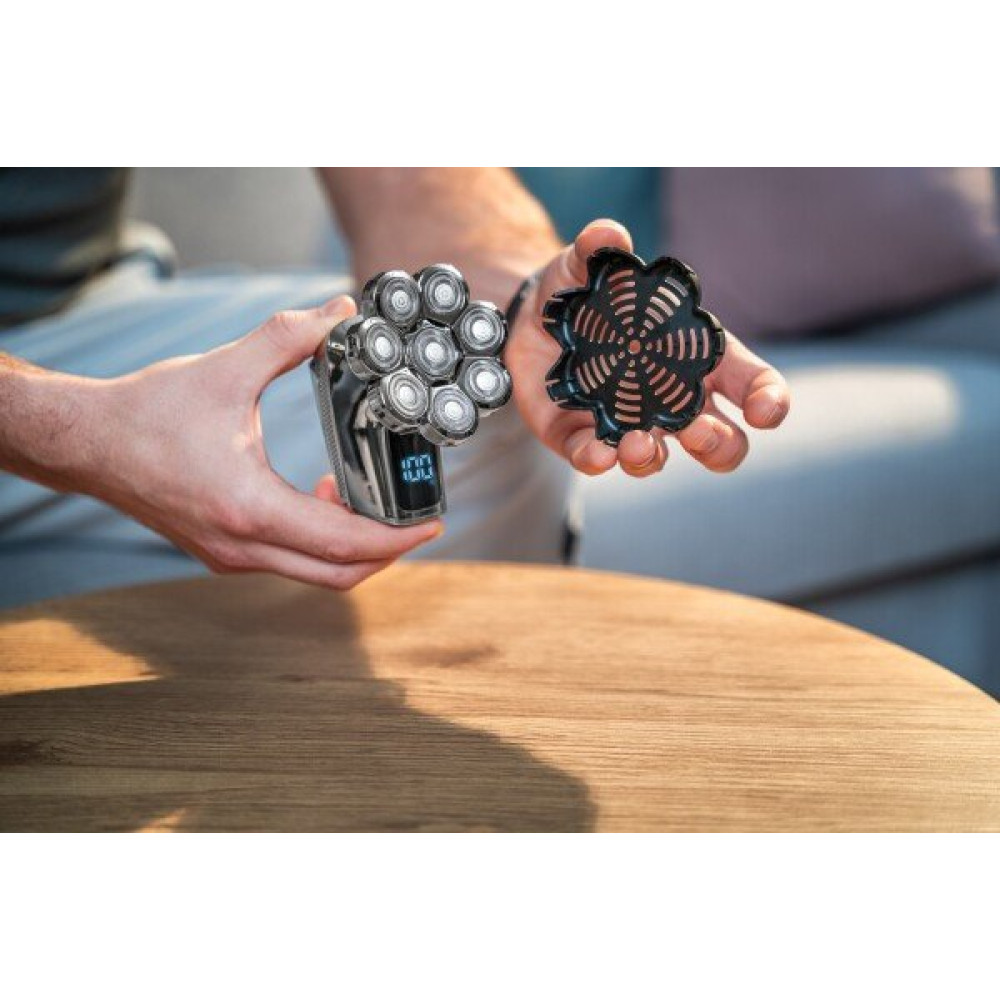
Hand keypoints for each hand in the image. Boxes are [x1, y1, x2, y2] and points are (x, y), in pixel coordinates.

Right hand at [82, 296, 440, 588]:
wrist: (85, 443)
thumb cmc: (147, 413)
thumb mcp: (225, 369)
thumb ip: (287, 338)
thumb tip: (339, 312)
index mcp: (250, 509)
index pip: (345, 544)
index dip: (398, 538)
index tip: (433, 522)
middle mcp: (242, 546)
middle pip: (338, 575)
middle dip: (386, 552)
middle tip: (414, 520)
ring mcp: (229, 556)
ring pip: (313, 572)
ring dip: (351, 545)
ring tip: (365, 494)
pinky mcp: (221, 551)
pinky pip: (287, 560)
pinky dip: (318, 540)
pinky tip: (321, 495)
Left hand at [504, 220, 791, 476]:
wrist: (526, 320)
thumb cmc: (581, 292)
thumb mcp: (588, 264)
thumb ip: (602, 248)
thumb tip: (609, 234)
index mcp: (693, 356)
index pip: (749, 383)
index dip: (768, 399)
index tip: (765, 411)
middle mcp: (669, 400)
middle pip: (720, 440)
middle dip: (719, 445)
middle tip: (698, 432)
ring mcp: (628, 423)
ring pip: (659, 458)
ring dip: (654, 457)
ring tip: (639, 443)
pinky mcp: (582, 437)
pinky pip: (597, 459)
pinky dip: (599, 460)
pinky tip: (598, 452)